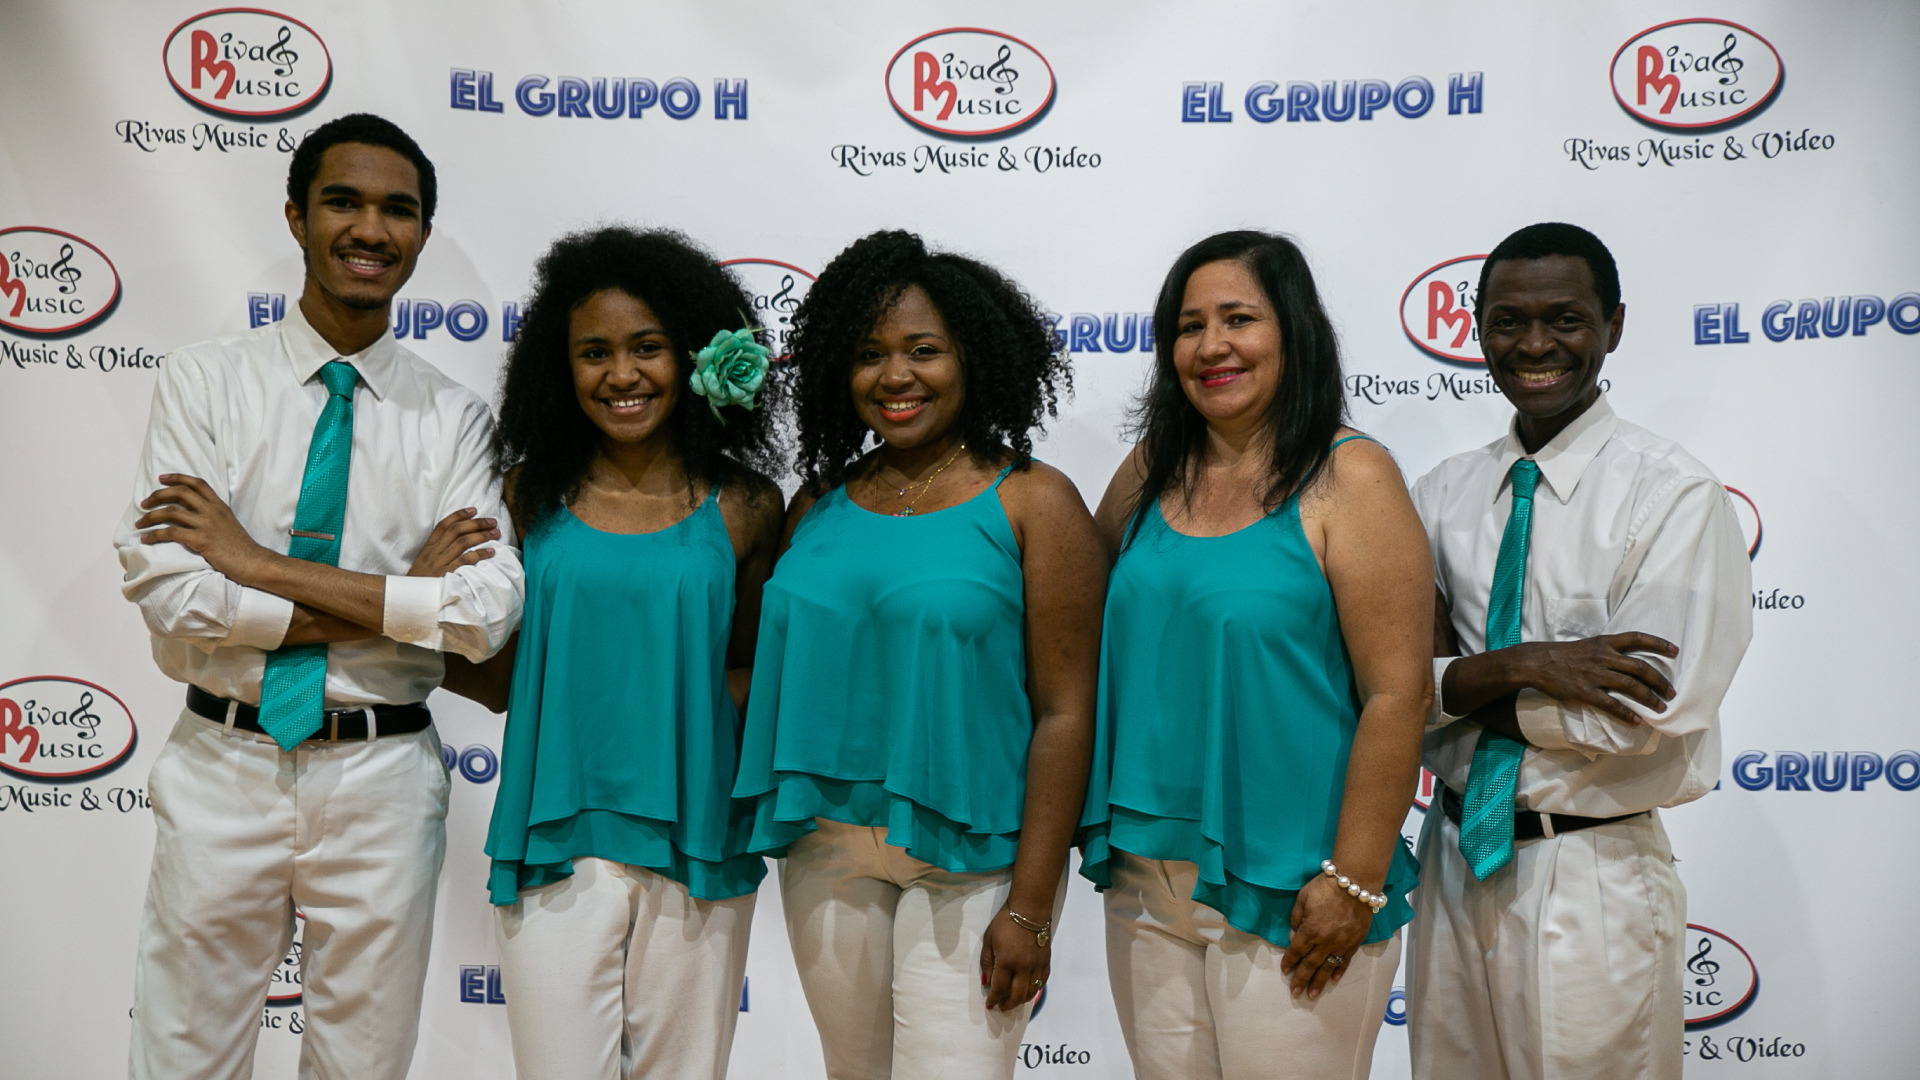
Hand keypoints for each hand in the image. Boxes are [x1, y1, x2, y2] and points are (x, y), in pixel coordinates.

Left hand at [136, 474, 272, 582]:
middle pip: (180, 493)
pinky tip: (146, 539)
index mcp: (219, 506)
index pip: (197, 483)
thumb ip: (213, 516)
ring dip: (151, 516)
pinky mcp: (202, 540)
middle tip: (144, 503)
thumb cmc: (240, 548)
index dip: (177, 478)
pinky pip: (172, 533)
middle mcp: (212, 511)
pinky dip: (155, 535)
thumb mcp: (229, 524)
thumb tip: (193, 515)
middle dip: (158, 495)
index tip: (162, 479)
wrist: (253, 562)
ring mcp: (207, 525)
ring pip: (171, 512)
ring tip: (140, 523)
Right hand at [408, 508, 498, 576]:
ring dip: (481, 535)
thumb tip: (457, 543)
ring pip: (462, 542)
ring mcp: (439, 563)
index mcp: (428, 548)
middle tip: (492, 521)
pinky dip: (479, 554)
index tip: (474, 510)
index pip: (443, 525)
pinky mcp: (445, 575)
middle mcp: (433, 552)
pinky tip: (491, 551)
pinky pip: (465, 560)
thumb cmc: (420, 583)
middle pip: (456, 530)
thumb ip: (437, 553)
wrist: (408, 600)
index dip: (459, 515)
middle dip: (476, 523)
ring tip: (495, 533)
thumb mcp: (424, 564)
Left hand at [979, 906, 1049, 1011]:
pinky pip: (1042, 981)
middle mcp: (1023, 967)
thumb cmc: (1006, 922)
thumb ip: (987, 962)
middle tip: (1002, 1007)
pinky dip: (1035, 989)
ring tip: (1014, 1001)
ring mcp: (1037, 965)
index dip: (994, 1000)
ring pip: (1031, 991)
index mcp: (1006, 962)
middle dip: (1008, 1004)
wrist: (1030, 909)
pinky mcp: (1046, 961)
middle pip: (1017, 995)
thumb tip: (986, 981)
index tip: (990, 1005)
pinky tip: (1028, 990)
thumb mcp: (989, 940)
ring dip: (1022, 1000)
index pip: (999, 988)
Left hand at [1281, 874, 1373, 999]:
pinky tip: (1333, 980)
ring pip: (1328, 967)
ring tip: (1312, 994)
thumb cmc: (1325, 887)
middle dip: (1301, 979)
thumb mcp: (1302, 898)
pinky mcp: (1354, 942)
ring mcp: (1341, 944)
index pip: (1296, 951)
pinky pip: (1345, 960)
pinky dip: (1338, 971)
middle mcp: (1324, 942)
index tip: (1285, 971)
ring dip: (1319, 982)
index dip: (1289, 961)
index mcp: (1309, 931)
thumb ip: (1296, 918)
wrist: (1355, 883)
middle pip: (1310, 964)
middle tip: (1295, 992)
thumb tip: (1293, 934)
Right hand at [1498, 633, 1677, 724]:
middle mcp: (1603, 657)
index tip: (1675, 651)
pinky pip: (1610, 704)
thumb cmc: (1564, 655)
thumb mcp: (1588, 645)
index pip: (1637, 638)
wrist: (1537, 662)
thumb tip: (1629, 661)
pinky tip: (1636, 721)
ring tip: (1661, 708)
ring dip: (1649, 699)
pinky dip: (1626, 713)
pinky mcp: (1585, 691)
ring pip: (1630, 686)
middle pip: (1640, 667)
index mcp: (1604, 643)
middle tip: (1671, 693)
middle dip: (1660, 681)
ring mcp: (1594, 675)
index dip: (1658, 644)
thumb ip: (1608, 651)